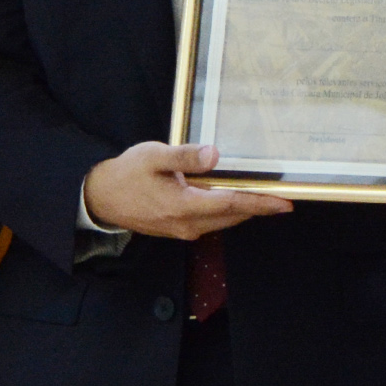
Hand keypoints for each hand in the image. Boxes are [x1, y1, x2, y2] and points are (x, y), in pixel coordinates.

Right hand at [82, 142, 296, 241]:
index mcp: (184, 205)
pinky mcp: (179, 230)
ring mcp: (183, 230)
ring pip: (224, 221)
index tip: (285, 203)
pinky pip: (212, 222)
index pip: (233, 203)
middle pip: (234, 215)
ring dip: (245, 211)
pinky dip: (228, 212)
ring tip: (266, 199)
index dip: (261, 202)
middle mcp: (188, 224)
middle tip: (283, 199)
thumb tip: (214, 155)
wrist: (101, 198)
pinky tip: (235, 200)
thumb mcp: (153, 156)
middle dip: (259, 208)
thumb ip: (185, 157)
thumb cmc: (127, 174)